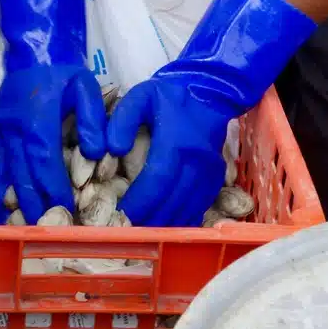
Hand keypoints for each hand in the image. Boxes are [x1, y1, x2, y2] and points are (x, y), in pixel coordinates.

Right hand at [0, 65, 105, 223]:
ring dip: (11, 203)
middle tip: (47, 233)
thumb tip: (96, 152)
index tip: (67, 213)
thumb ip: (92, 119)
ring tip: (20, 229)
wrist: (33, 52)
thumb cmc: (64, 72)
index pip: (44, 163)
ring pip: (2, 174)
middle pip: (21, 176)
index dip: (54, 191)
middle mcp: (13, 128)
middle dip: (34, 207)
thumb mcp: (86, 88)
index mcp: (38, 119)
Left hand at [106, 0, 315, 226]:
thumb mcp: (139, 97)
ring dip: (164, 226)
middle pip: (172, 200)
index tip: (119, 215)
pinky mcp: (216, 180)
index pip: (157, 178)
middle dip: (148, 221)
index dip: (139, 201)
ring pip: (188, 209)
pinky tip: (162, 228)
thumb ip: (121, 121)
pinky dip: (180, 222)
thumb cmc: (168, 96)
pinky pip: (199, 208)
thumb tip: (111, 150)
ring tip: (140, 235)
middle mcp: (197, 160)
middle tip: (124, 233)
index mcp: (176, 139)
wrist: (210, 92)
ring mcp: (210, 173)